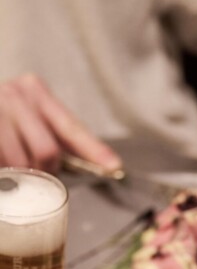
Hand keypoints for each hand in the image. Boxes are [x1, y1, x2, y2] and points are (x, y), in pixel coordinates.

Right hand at [0, 74, 122, 172]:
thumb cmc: (4, 115)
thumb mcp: (32, 114)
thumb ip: (60, 136)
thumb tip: (104, 164)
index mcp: (33, 91)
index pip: (70, 126)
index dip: (93, 150)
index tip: (114, 167)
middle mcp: (13, 96)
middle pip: (46, 151)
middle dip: (45, 171)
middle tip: (37, 171)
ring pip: (20, 164)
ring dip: (20, 177)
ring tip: (13, 170)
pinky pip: (3, 168)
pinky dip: (5, 176)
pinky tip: (5, 173)